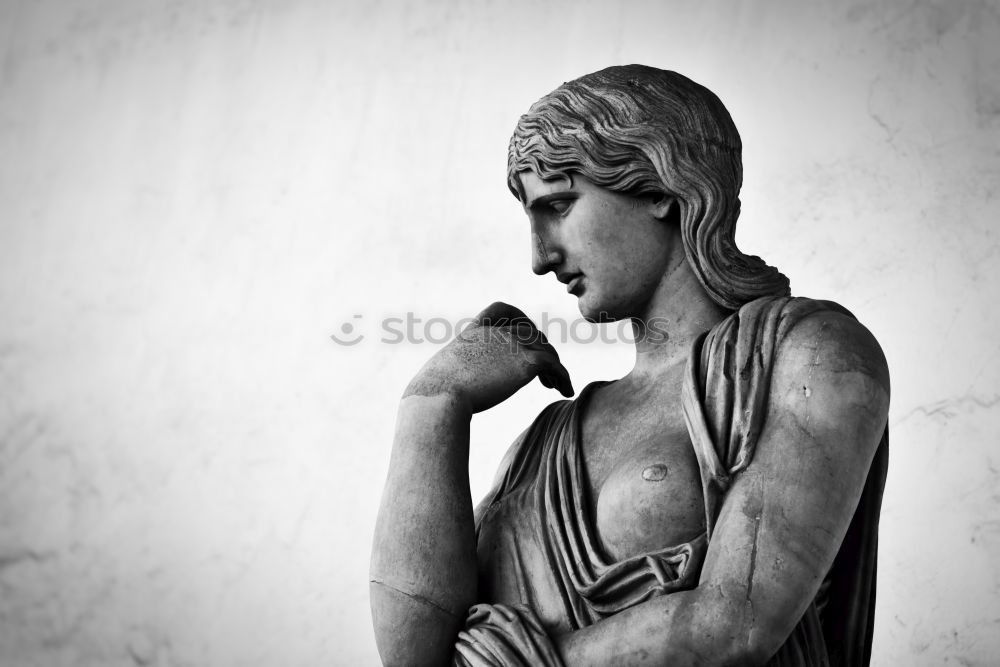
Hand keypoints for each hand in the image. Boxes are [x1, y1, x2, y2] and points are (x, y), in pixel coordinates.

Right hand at [403, 302, 573, 413]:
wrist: (439, 397)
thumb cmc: (432, 394)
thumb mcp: (440, 372)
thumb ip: (453, 371)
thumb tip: (437, 388)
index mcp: (474, 330)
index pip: (502, 309)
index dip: (518, 320)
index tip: (525, 336)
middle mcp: (496, 332)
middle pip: (530, 333)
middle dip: (539, 350)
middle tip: (544, 373)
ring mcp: (513, 344)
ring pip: (546, 350)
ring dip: (553, 367)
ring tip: (556, 385)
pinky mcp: (527, 362)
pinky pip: (556, 366)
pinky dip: (564, 378)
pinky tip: (565, 392)